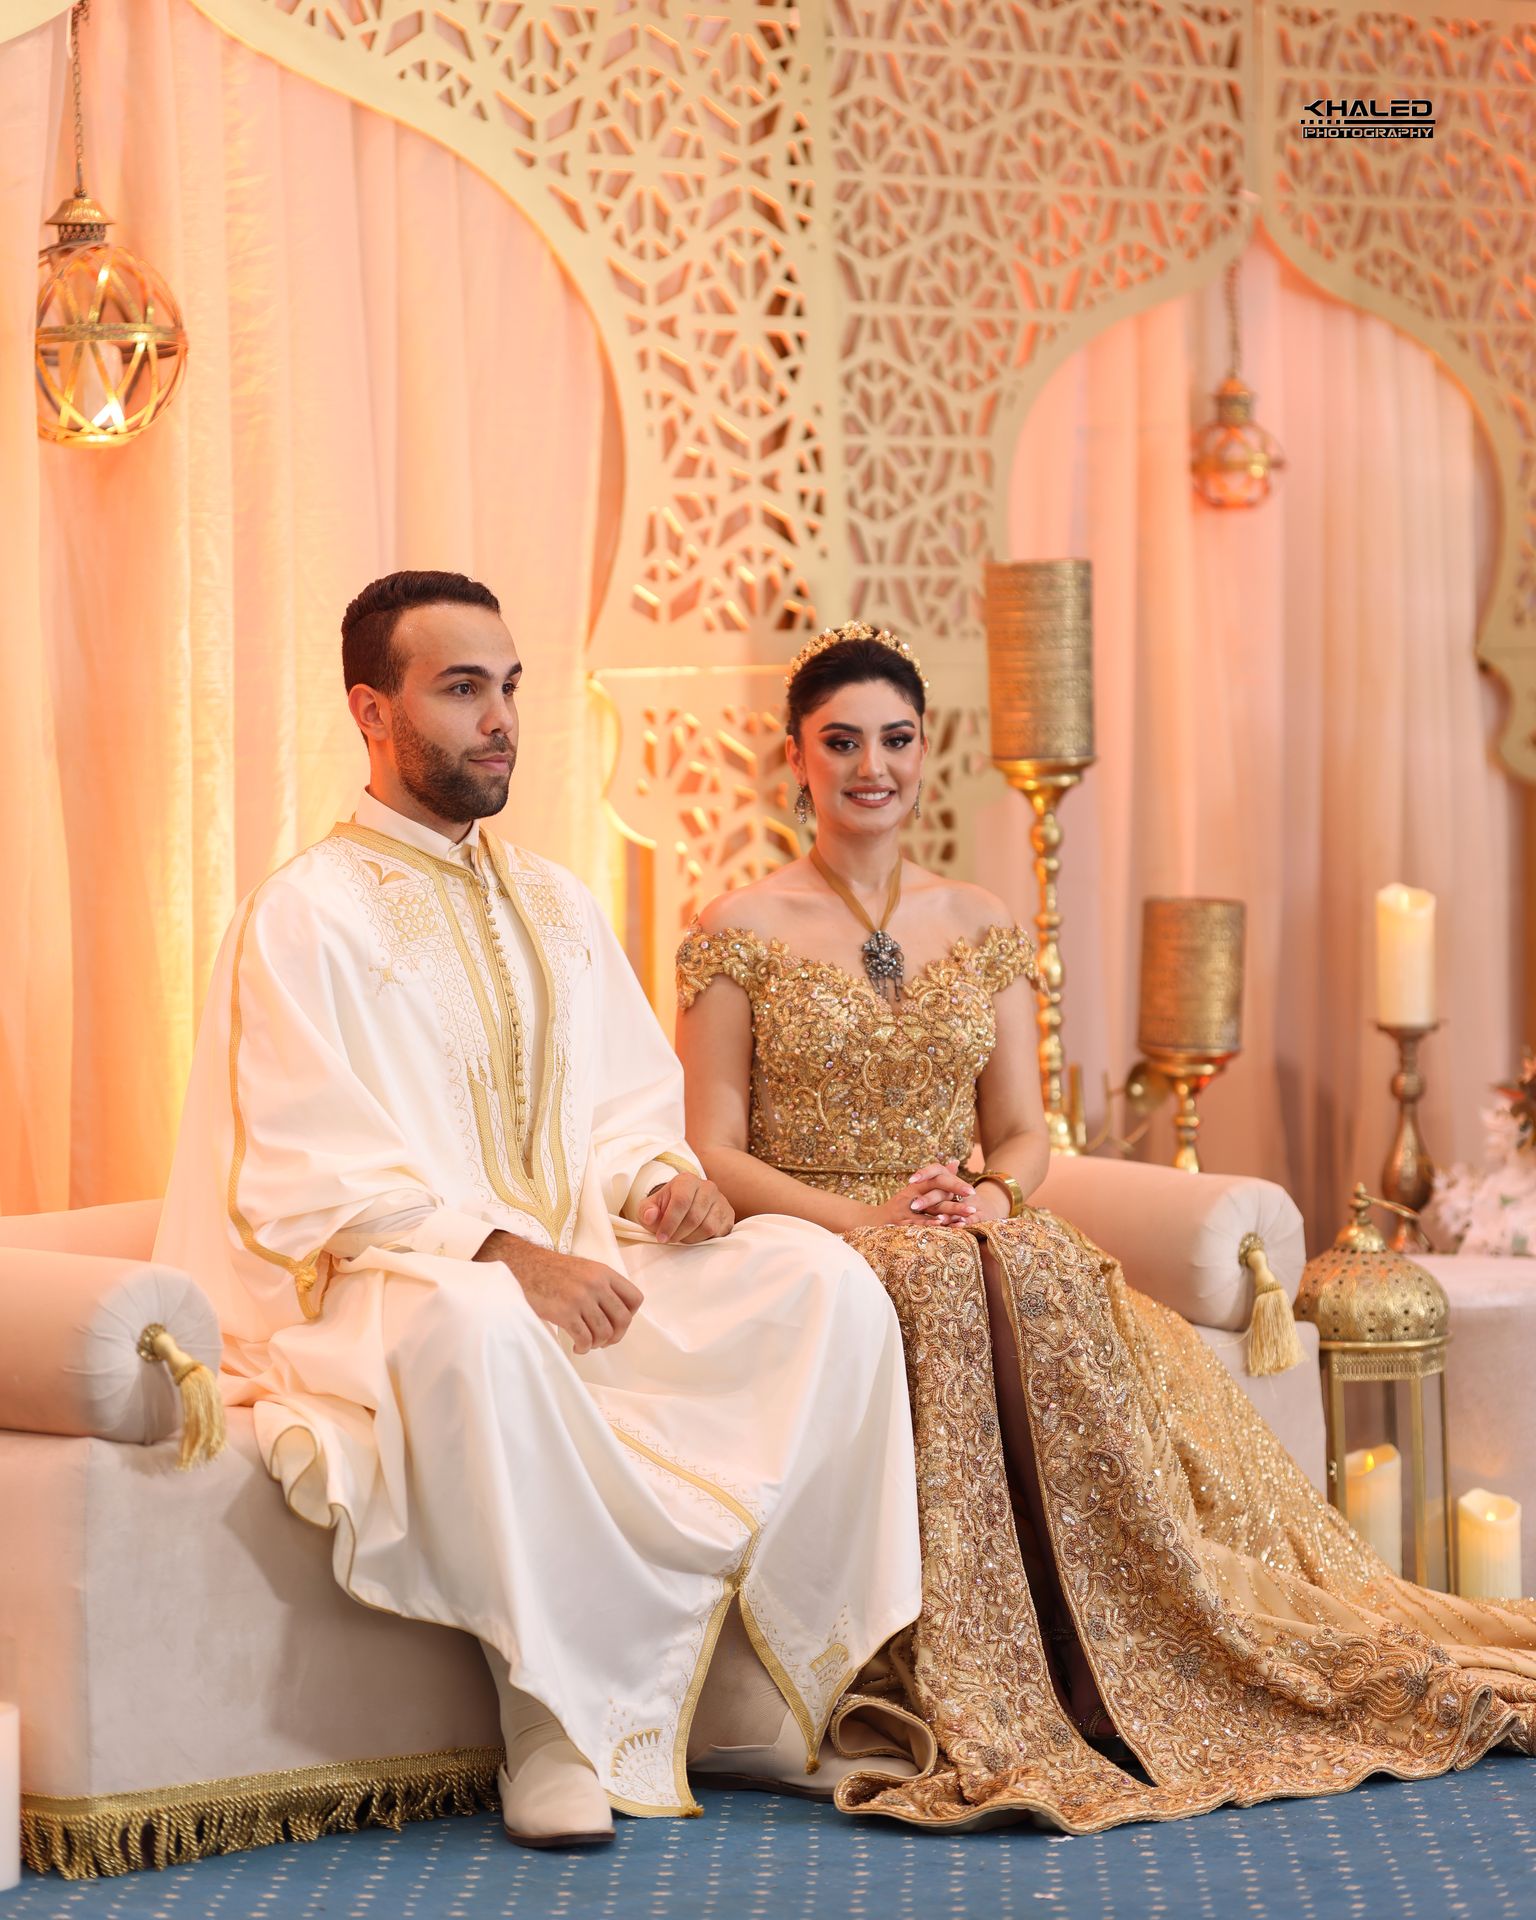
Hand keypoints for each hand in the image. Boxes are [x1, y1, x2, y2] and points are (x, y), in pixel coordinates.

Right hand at [476, 1231, 642, 1354]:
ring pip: (604, 1332)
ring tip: (588, 1343)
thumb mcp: (585, 1269)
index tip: (617, 1322)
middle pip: (623, 1319)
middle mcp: (596, 1284)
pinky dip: (584, 1347)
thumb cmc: (552, 1271)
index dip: (630, 1315)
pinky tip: (577, 1346)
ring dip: (598, 1344)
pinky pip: (584, 1338)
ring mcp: (581, 1298)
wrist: (523, 1267)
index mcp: (604, 1273)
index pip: (635, 1298)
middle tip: (605, 1341)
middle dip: (616, 1336)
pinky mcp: (565, 1312)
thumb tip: (617, 1313)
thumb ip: (602, 1285)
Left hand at [638, 1171, 734, 1244]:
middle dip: (679, 1234)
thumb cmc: (665, 1207)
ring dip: (692, 1239)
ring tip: (682, 1238)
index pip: (681, 1202)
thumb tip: (650, 1216)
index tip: (661, 1238)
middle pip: (694, 1217)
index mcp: (686, 1181)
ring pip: (708, 1227)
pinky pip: (718, 1233)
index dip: (670, 1223)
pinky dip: (705, 1240)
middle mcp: (707, 1187)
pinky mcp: (728, 1215)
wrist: (684, 1206)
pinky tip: (694, 1236)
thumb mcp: (650, 1207)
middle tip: (670, 1240)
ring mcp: (721, 1200)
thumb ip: (646, 1211)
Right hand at [870, 1160, 978, 1228]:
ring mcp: (904, 1209)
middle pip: (935, 1196)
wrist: (874, 1219)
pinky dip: (928, 1225)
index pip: (937, 1180)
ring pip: (928, 1211)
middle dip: (956, 1204)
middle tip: (974, 1208)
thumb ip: (938, 1176)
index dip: (954, 1185)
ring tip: (963, 1219)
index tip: (972, 1191)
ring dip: (947, 1216)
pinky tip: (941, 1227)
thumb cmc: (901, 1205)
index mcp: (916, 1186)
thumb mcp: (917, 1188)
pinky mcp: (898, 1222)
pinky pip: (916, 1224)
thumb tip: (956, 1162)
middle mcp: (910, 1195)